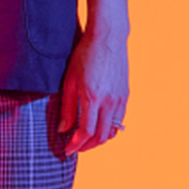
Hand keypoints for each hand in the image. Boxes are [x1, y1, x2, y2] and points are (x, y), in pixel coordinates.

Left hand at [58, 21, 128, 154]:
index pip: (85, 132)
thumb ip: (66, 107)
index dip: (75, 145)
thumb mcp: (70, 80)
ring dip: (98, 141)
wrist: (108, 38)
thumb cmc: (84, 55)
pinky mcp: (125, 96)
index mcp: (92, 97)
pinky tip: (98, 128)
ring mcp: (120, 100)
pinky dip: (108, 130)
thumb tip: (63, 129)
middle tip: (75, 148)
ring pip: (111, 131)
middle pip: (100, 136)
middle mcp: (109, 102)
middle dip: (86, 147)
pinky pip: (119, 121)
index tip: (67, 150)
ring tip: (86, 141)